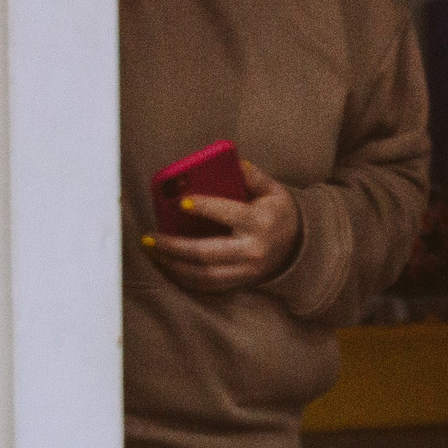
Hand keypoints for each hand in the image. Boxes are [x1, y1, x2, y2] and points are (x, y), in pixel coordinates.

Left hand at [142, 157, 302, 293]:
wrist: (298, 247)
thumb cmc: (277, 213)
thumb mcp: (273, 190)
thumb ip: (253, 176)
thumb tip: (233, 162)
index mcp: (260, 222)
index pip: (229, 214)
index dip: (205, 208)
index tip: (181, 202)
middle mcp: (252, 251)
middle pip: (206, 253)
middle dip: (174, 246)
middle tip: (149, 237)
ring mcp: (244, 271)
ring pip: (202, 275)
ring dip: (172, 265)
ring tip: (151, 252)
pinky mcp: (238, 283)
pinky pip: (205, 285)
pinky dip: (182, 277)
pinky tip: (165, 265)